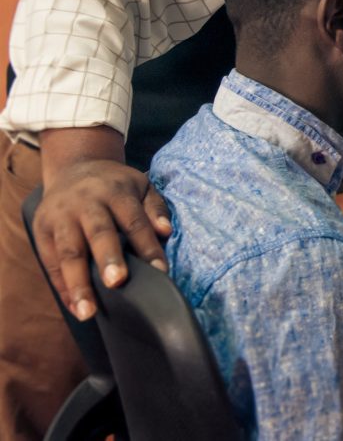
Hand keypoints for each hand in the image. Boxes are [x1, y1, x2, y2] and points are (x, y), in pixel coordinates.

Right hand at [36, 128, 171, 321]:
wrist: (74, 168)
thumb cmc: (115, 185)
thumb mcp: (141, 186)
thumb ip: (155, 208)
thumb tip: (165, 231)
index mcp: (115, 192)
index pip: (134, 220)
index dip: (147, 246)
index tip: (160, 271)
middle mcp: (86, 203)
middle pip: (98, 233)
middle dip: (107, 258)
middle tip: (117, 282)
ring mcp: (60, 217)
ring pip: (68, 251)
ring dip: (78, 283)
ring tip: (88, 311)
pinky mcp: (41, 230)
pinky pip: (50, 262)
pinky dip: (62, 287)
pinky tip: (76, 308)